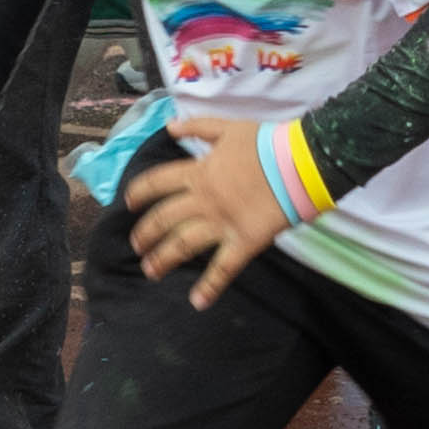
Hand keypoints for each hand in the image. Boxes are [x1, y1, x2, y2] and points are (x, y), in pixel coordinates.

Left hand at [124, 130, 291, 310]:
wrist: (301, 162)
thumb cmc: (267, 143)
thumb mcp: (229, 128)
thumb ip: (198, 127)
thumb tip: (170, 126)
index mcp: (199, 173)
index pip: (157, 183)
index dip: (139, 193)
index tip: (128, 202)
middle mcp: (204, 201)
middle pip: (163, 219)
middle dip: (145, 234)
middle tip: (137, 245)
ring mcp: (222, 224)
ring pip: (182, 245)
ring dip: (163, 260)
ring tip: (150, 271)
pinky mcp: (244, 242)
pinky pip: (223, 269)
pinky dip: (210, 287)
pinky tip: (198, 302)